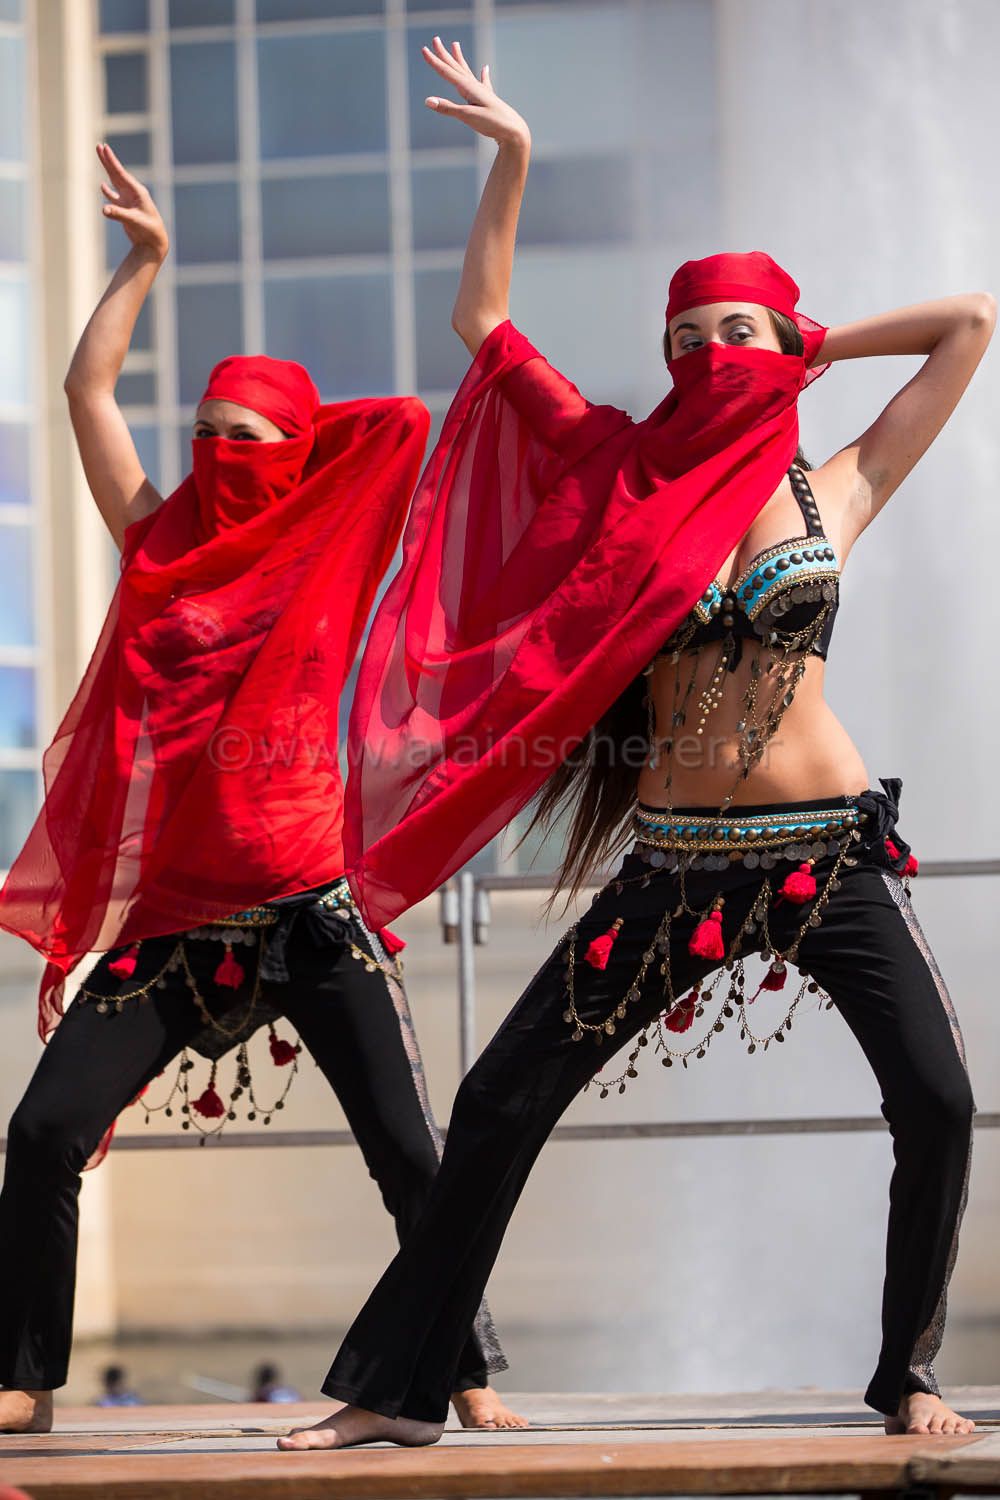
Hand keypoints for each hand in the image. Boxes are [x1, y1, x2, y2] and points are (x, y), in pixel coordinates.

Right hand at [97, 143, 168, 261]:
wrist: (153, 243)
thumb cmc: (148, 230)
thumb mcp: (133, 221)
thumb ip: (118, 214)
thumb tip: (103, 210)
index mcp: (137, 192)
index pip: (121, 173)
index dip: (112, 161)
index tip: (104, 148)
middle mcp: (133, 193)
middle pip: (117, 173)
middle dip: (108, 160)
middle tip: (99, 146)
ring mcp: (128, 201)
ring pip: (115, 182)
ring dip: (107, 171)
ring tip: (101, 158)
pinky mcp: (125, 209)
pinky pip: (114, 197)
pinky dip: (108, 192)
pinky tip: (102, 185)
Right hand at [422, 37, 529, 148]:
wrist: (514, 131)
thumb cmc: (492, 123)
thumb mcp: (468, 116)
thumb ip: (447, 108)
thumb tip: (427, 101)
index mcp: (468, 88)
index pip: (447, 72)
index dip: (434, 61)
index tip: (424, 49)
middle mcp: (475, 86)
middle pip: (455, 67)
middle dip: (444, 54)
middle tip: (435, 39)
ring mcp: (482, 91)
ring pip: (467, 71)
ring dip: (459, 58)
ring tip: (455, 45)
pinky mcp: (489, 99)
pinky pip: (483, 82)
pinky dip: (483, 75)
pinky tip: (485, 68)